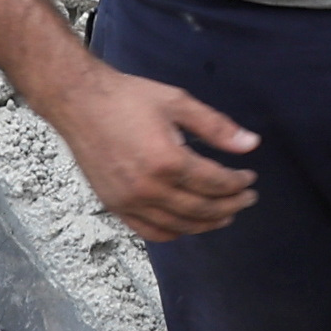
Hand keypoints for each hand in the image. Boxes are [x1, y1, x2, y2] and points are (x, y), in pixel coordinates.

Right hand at [43, 67, 259, 239]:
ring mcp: (129, 200)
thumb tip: (251, 144)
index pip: (214, 183)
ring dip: (207, 224)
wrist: (79, 102)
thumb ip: (216, 126)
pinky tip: (188, 224)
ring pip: (178, 226)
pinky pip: (150, 231)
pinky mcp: (115, 205)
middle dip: (230, 206)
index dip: (237, 184)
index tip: (250, 179)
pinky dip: (175, 232)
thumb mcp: (178, 102)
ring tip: (225, 215)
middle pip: (201, 209)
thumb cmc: (128, 98)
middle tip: (247, 200)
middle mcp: (148, 187)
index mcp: (167, 160)